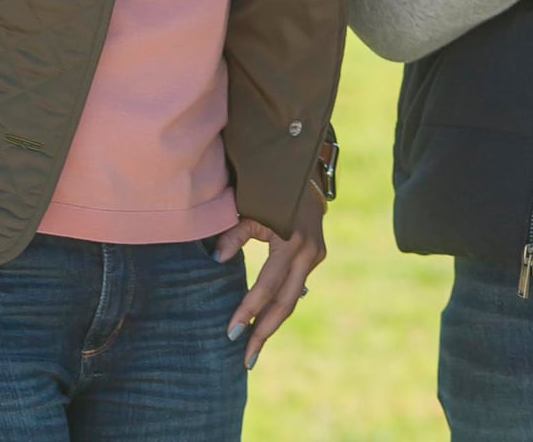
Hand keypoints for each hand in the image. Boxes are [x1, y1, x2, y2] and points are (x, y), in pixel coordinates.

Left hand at [211, 186, 327, 370]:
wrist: (303, 172)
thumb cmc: (268, 188)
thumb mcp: (249, 209)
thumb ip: (233, 236)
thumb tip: (216, 261)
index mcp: (292, 242)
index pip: (267, 286)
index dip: (249, 310)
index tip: (231, 332)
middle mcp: (309, 253)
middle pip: (285, 304)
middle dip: (264, 332)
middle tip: (245, 359)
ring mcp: (316, 256)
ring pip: (292, 299)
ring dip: (272, 324)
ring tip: (252, 349)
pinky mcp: (316, 256)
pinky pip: (295, 287)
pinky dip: (279, 305)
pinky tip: (264, 324)